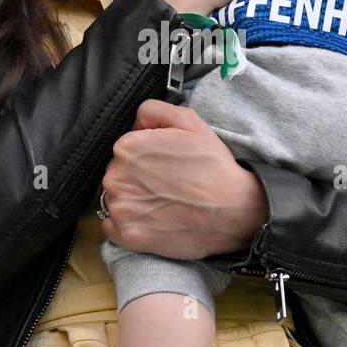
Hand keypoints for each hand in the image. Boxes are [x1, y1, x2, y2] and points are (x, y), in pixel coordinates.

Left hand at [98, 99, 267, 259]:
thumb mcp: (189, 121)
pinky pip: (113, 227)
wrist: (234, 209)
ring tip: (163, 203)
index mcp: (127, 147)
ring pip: (115, 200)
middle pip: (118, 174)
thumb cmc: (212, 165)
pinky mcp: (127, 236)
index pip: (125, 150)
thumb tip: (136, 122)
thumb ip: (153, 110)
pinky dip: (128, 224)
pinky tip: (152, 220)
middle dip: (137, 178)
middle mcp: (115, 177)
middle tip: (166, 186)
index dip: (146, 157)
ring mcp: (120, 209)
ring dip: (132, 201)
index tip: (164, 165)